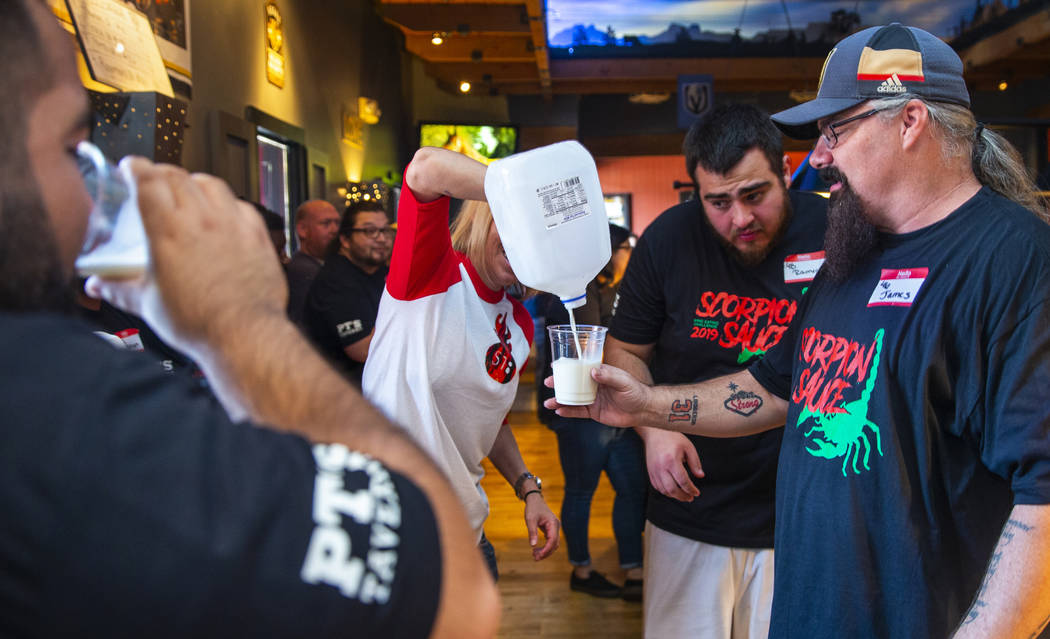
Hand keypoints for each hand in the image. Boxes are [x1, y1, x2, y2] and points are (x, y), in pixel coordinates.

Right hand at [87, 159, 286, 353]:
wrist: (244, 334)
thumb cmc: (199, 322)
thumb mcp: (147, 304)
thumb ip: (118, 288)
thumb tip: (98, 285)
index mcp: (168, 230)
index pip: (148, 180)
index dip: (136, 167)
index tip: (130, 166)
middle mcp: (202, 220)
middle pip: (178, 176)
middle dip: (161, 172)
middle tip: (153, 179)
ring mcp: (233, 225)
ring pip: (212, 184)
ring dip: (194, 181)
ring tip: (187, 190)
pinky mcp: (257, 236)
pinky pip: (241, 205)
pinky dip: (227, 202)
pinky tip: (223, 213)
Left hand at [524, 493, 559, 560]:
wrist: (534, 500)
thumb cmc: (532, 508)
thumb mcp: (530, 520)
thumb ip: (532, 532)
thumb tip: (533, 546)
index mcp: (553, 523)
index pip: (552, 540)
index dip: (546, 549)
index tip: (538, 556)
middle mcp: (556, 526)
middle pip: (554, 544)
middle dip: (546, 552)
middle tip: (535, 558)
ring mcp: (554, 528)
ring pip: (553, 544)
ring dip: (545, 551)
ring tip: (534, 555)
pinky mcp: (551, 529)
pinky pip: (550, 540)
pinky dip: (545, 546)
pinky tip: (537, 550)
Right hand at [543, 364, 649, 427]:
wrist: (643, 410)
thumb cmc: (635, 391)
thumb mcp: (623, 381)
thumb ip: (609, 375)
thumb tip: (593, 372)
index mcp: (599, 374)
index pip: (580, 369)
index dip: (567, 367)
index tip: (555, 365)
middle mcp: (593, 386)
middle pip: (572, 383)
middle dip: (559, 383)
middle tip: (548, 382)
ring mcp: (592, 399)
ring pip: (572, 399)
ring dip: (560, 400)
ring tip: (549, 402)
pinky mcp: (594, 412)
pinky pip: (578, 412)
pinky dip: (568, 412)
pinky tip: (559, 411)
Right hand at [640, 429, 703, 501]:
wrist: (655, 432)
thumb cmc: (673, 437)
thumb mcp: (688, 447)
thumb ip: (695, 462)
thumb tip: (700, 476)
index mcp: (672, 460)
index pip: (683, 481)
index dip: (691, 489)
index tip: (697, 493)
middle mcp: (661, 467)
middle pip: (672, 489)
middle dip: (683, 496)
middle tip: (690, 498)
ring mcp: (654, 470)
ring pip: (663, 490)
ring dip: (674, 496)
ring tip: (683, 495)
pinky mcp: (650, 471)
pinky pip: (657, 486)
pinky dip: (665, 491)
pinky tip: (673, 490)